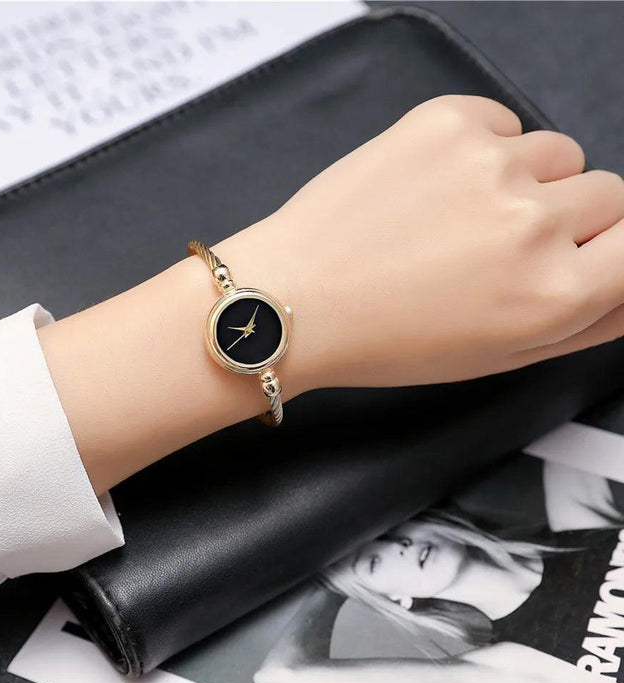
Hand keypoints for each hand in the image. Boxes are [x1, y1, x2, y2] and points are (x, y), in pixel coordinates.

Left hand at [212, 94, 623, 392]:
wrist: (296, 298)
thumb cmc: (388, 341)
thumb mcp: (497, 355)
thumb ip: (587, 321)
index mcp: (555, 293)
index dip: (609, 251)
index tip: (576, 256)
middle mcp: (535, 222)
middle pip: (607, 195)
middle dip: (567, 221)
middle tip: (496, 246)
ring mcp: (491, 162)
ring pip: (558, 155)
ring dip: (525, 183)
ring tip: (457, 217)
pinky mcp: (447, 121)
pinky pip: (504, 123)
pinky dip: (484, 150)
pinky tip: (433, 187)